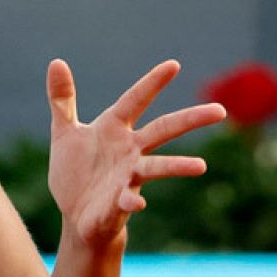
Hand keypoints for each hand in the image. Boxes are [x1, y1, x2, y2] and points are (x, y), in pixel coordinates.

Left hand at [45, 58, 225, 250]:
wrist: (74, 214)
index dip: (152, 83)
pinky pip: (129, 200)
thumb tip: (56, 61)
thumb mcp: (64, 132)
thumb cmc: (76, 170)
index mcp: (114, 129)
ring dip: (177, 166)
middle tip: (220, 111)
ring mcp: (128, 176)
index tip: (173, 64)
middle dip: (190, 119)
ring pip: (158, 168)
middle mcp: (129, 150)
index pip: (136, 100)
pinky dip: (132, 200)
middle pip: (163, 130)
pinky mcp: (119, 203)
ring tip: (200, 166)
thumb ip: (62, 99)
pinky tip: (136, 202)